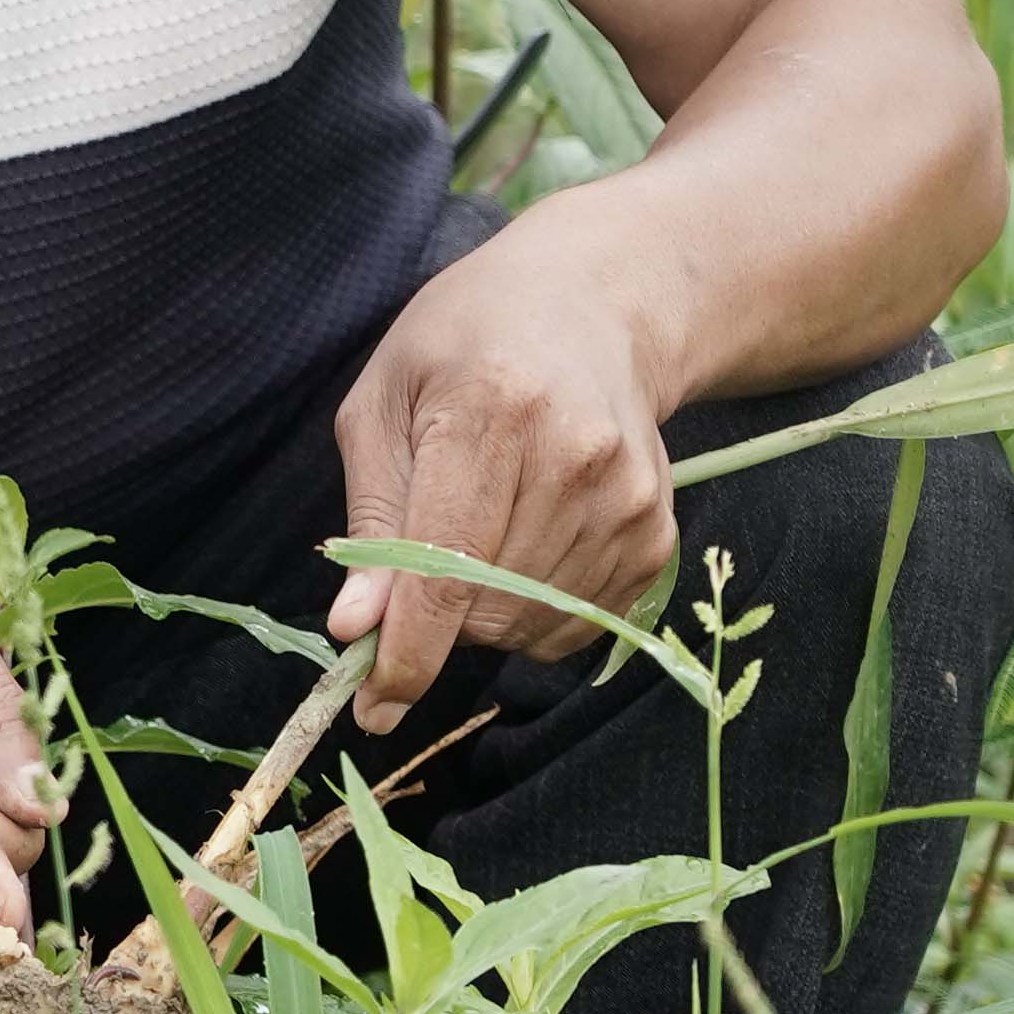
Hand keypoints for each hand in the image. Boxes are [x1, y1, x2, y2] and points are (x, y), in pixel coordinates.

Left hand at [325, 213, 690, 729]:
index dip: (407, 651)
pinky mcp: (657, 532)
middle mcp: (574, 458)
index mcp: (490, 410)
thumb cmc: (465, 343)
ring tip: (480, 524)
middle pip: (483, 607)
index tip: (372, 707)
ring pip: (528, 626)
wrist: (594, 306)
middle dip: (432, 615)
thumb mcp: (385, 400)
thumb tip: (356, 630)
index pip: (445, 566)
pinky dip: (532, 613)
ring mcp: (627, 499)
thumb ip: (371, 520)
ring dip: (482, 612)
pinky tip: (525, 541)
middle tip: (418, 555)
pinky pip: (578, 626)